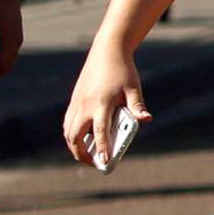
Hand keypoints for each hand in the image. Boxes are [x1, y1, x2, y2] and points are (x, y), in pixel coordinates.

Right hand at [61, 41, 146, 167]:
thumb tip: (145, 120)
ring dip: (74, 146)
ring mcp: (77, 103)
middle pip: (76, 136)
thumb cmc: (123, 70)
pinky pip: (68, 122)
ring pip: (68, 131)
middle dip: (83, 154)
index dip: (102, 149)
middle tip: (95, 163)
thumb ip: (137, 106)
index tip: (104, 163)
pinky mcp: (74, 100)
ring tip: (87, 155)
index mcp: (101, 103)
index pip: (100, 132)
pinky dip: (71, 134)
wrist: (106, 51)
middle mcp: (85, 105)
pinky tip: (80, 139)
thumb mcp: (133, 88)